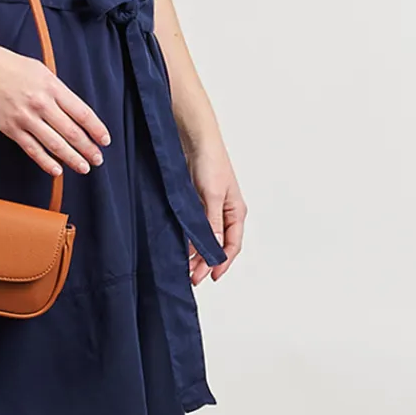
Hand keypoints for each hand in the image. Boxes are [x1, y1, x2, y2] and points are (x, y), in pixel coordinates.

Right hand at [0, 42, 112, 176]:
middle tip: (98, 159)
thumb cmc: (10, 65)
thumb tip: (75, 111)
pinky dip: (46, 162)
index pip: (82, 113)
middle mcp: (41, 103)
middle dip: (88, 148)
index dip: (96, 129)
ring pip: (55, 144)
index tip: (105, 140)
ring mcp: (25, 117)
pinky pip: (32, 149)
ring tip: (84, 167)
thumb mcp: (41, 70)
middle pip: (72, 132)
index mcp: (52, 87)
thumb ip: (58, 90)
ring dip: (73, 158)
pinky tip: (57, 170)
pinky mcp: (10, 128)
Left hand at [186, 142, 245, 283]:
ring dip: (196, 252)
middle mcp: (224, 211)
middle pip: (218, 244)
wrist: (195, 137)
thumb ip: (212, 223)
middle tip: (193, 277)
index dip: (222, 263)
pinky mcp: (195, 200)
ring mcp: (209, 206)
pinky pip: (194, 225)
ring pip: (205, 237)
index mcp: (236, 211)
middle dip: (206, 262)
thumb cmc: (210, 161)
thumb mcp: (213, 195)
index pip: (232, 245)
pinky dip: (188, 237)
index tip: (210, 276)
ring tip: (185, 266)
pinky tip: (180, 246)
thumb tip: (214, 250)